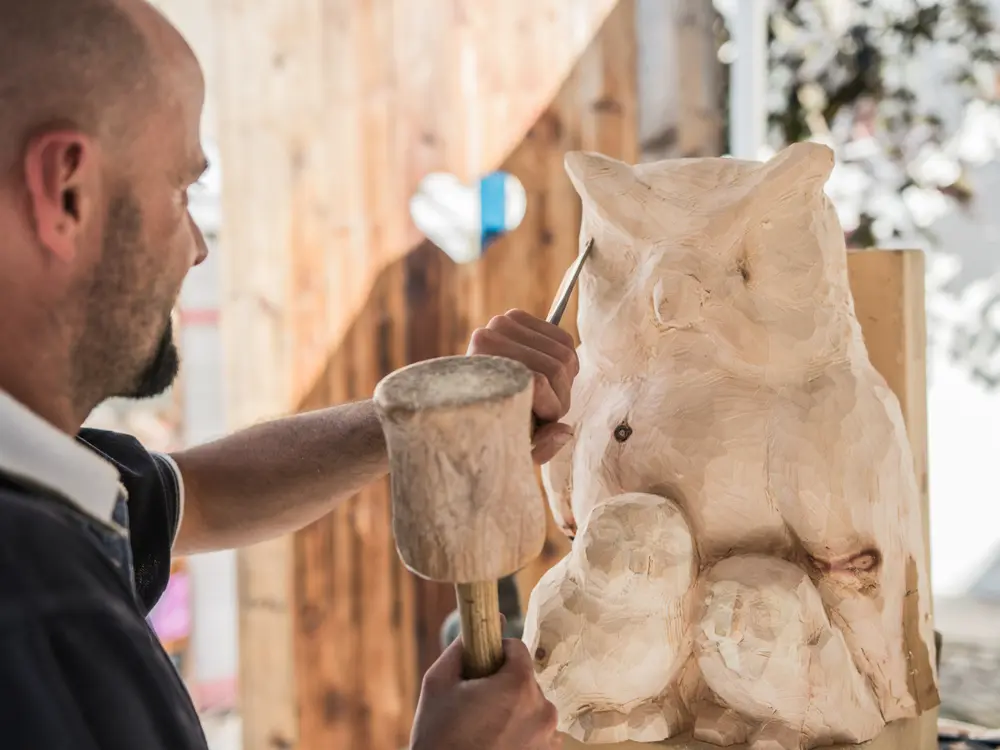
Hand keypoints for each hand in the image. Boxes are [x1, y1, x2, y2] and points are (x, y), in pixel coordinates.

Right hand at [410, 634, 560, 749]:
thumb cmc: (439, 737)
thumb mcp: (438, 683)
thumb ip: (463, 647)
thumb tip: (490, 618)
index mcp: (519, 686)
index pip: (516, 649)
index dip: (495, 653)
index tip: (479, 668)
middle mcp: (543, 709)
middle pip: (524, 680)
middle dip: (503, 685)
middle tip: (475, 704)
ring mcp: (548, 738)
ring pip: (530, 707)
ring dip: (513, 711)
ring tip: (484, 729)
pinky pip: (536, 732)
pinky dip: (520, 734)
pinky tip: (496, 743)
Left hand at [467, 308, 578, 462]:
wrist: (464, 401)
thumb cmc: (492, 427)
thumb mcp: (514, 447)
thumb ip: (541, 446)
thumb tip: (565, 431)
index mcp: (483, 368)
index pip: (539, 383)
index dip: (551, 409)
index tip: (541, 422)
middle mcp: (488, 337)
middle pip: (556, 368)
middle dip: (561, 397)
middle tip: (546, 411)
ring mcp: (501, 323)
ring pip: (564, 355)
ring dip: (564, 383)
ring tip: (547, 397)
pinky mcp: (516, 318)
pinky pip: (564, 340)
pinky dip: (568, 365)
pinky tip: (551, 377)